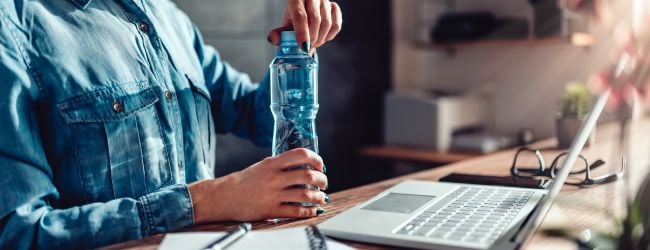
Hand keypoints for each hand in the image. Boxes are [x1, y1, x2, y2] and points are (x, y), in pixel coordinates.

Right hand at [189, 148, 327, 222]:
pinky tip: (312, 210)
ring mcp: (273, 195)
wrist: (225, 196)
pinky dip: (309, 211)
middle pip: (308, 176)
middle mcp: (274, 178)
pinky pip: (296, 211)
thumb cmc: (245, 181)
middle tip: (324, 182)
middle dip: (322, 180)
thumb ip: (282, 165)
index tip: (320, 165)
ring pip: (306, 195)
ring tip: (321, 197)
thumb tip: (305, 167)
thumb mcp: (264, 166)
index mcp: (273, 163)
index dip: (316, 159)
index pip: (301, 155)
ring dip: (318, 197)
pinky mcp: (271, 210)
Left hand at [267, 0, 342, 52]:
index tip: (303, 47)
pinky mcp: (334, 7)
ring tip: (313, 43)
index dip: (302, 32)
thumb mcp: (286, 25)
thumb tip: (273, 39)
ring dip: (320, 38)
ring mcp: (325, 1)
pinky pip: (336, 25)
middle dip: (312, 38)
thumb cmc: (295, 19)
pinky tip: (322, 37)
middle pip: (315, 20)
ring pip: (327, 24)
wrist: (307, 12)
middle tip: (306, 48)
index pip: (300, 15)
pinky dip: (329, 35)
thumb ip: (280, 33)